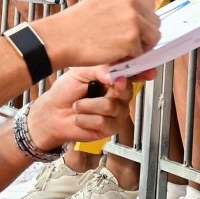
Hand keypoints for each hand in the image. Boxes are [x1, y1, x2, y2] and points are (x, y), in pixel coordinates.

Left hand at [24, 66, 145, 148]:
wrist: (52, 113)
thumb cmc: (65, 91)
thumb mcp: (80, 72)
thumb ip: (99, 70)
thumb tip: (114, 76)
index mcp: (112, 79)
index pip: (130, 74)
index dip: (140, 73)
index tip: (147, 72)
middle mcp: (117, 95)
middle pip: (126, 91)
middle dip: (109, 90)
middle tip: (98, 87)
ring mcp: (115, 113)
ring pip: (112, 107)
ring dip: (89, 106)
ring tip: (78, 105)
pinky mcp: (110, 128)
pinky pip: (104, 122)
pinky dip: (86, 119)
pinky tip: (80, 118)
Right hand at [32, 0, 160, 68]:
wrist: (61, 37)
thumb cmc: (75, 23)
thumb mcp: (100, 0)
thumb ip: (120, 4)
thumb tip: (139, 15)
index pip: (149, 4)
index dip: (143, 19)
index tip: (135, 28)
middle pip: (154, 20)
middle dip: (144, 33)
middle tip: (127, 41)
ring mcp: (132, 19)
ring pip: (153, 37)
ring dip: (140, 46)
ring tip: (121, 48)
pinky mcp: (131, 38)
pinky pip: (141, 53)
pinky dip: (129, 57)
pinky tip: (113, 53)